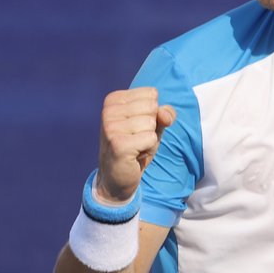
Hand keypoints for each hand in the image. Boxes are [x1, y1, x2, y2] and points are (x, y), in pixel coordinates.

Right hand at [96, 88, 176, 203]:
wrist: (117, 178)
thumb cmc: (136, 147)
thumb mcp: (154, 126)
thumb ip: (164, 113)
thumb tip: (165, 114)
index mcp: (114, 100)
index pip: (151, 94)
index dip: (152, 114)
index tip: (137, 128)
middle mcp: (109, 110)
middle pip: (152, 106)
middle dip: (151, 127)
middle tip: (136, 140)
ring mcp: (111, 127)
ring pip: (152, 123)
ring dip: (149, 140)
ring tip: (135, 148)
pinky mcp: (118, 143)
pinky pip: (151, 138)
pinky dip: (148, 149)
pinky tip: (134, 155)